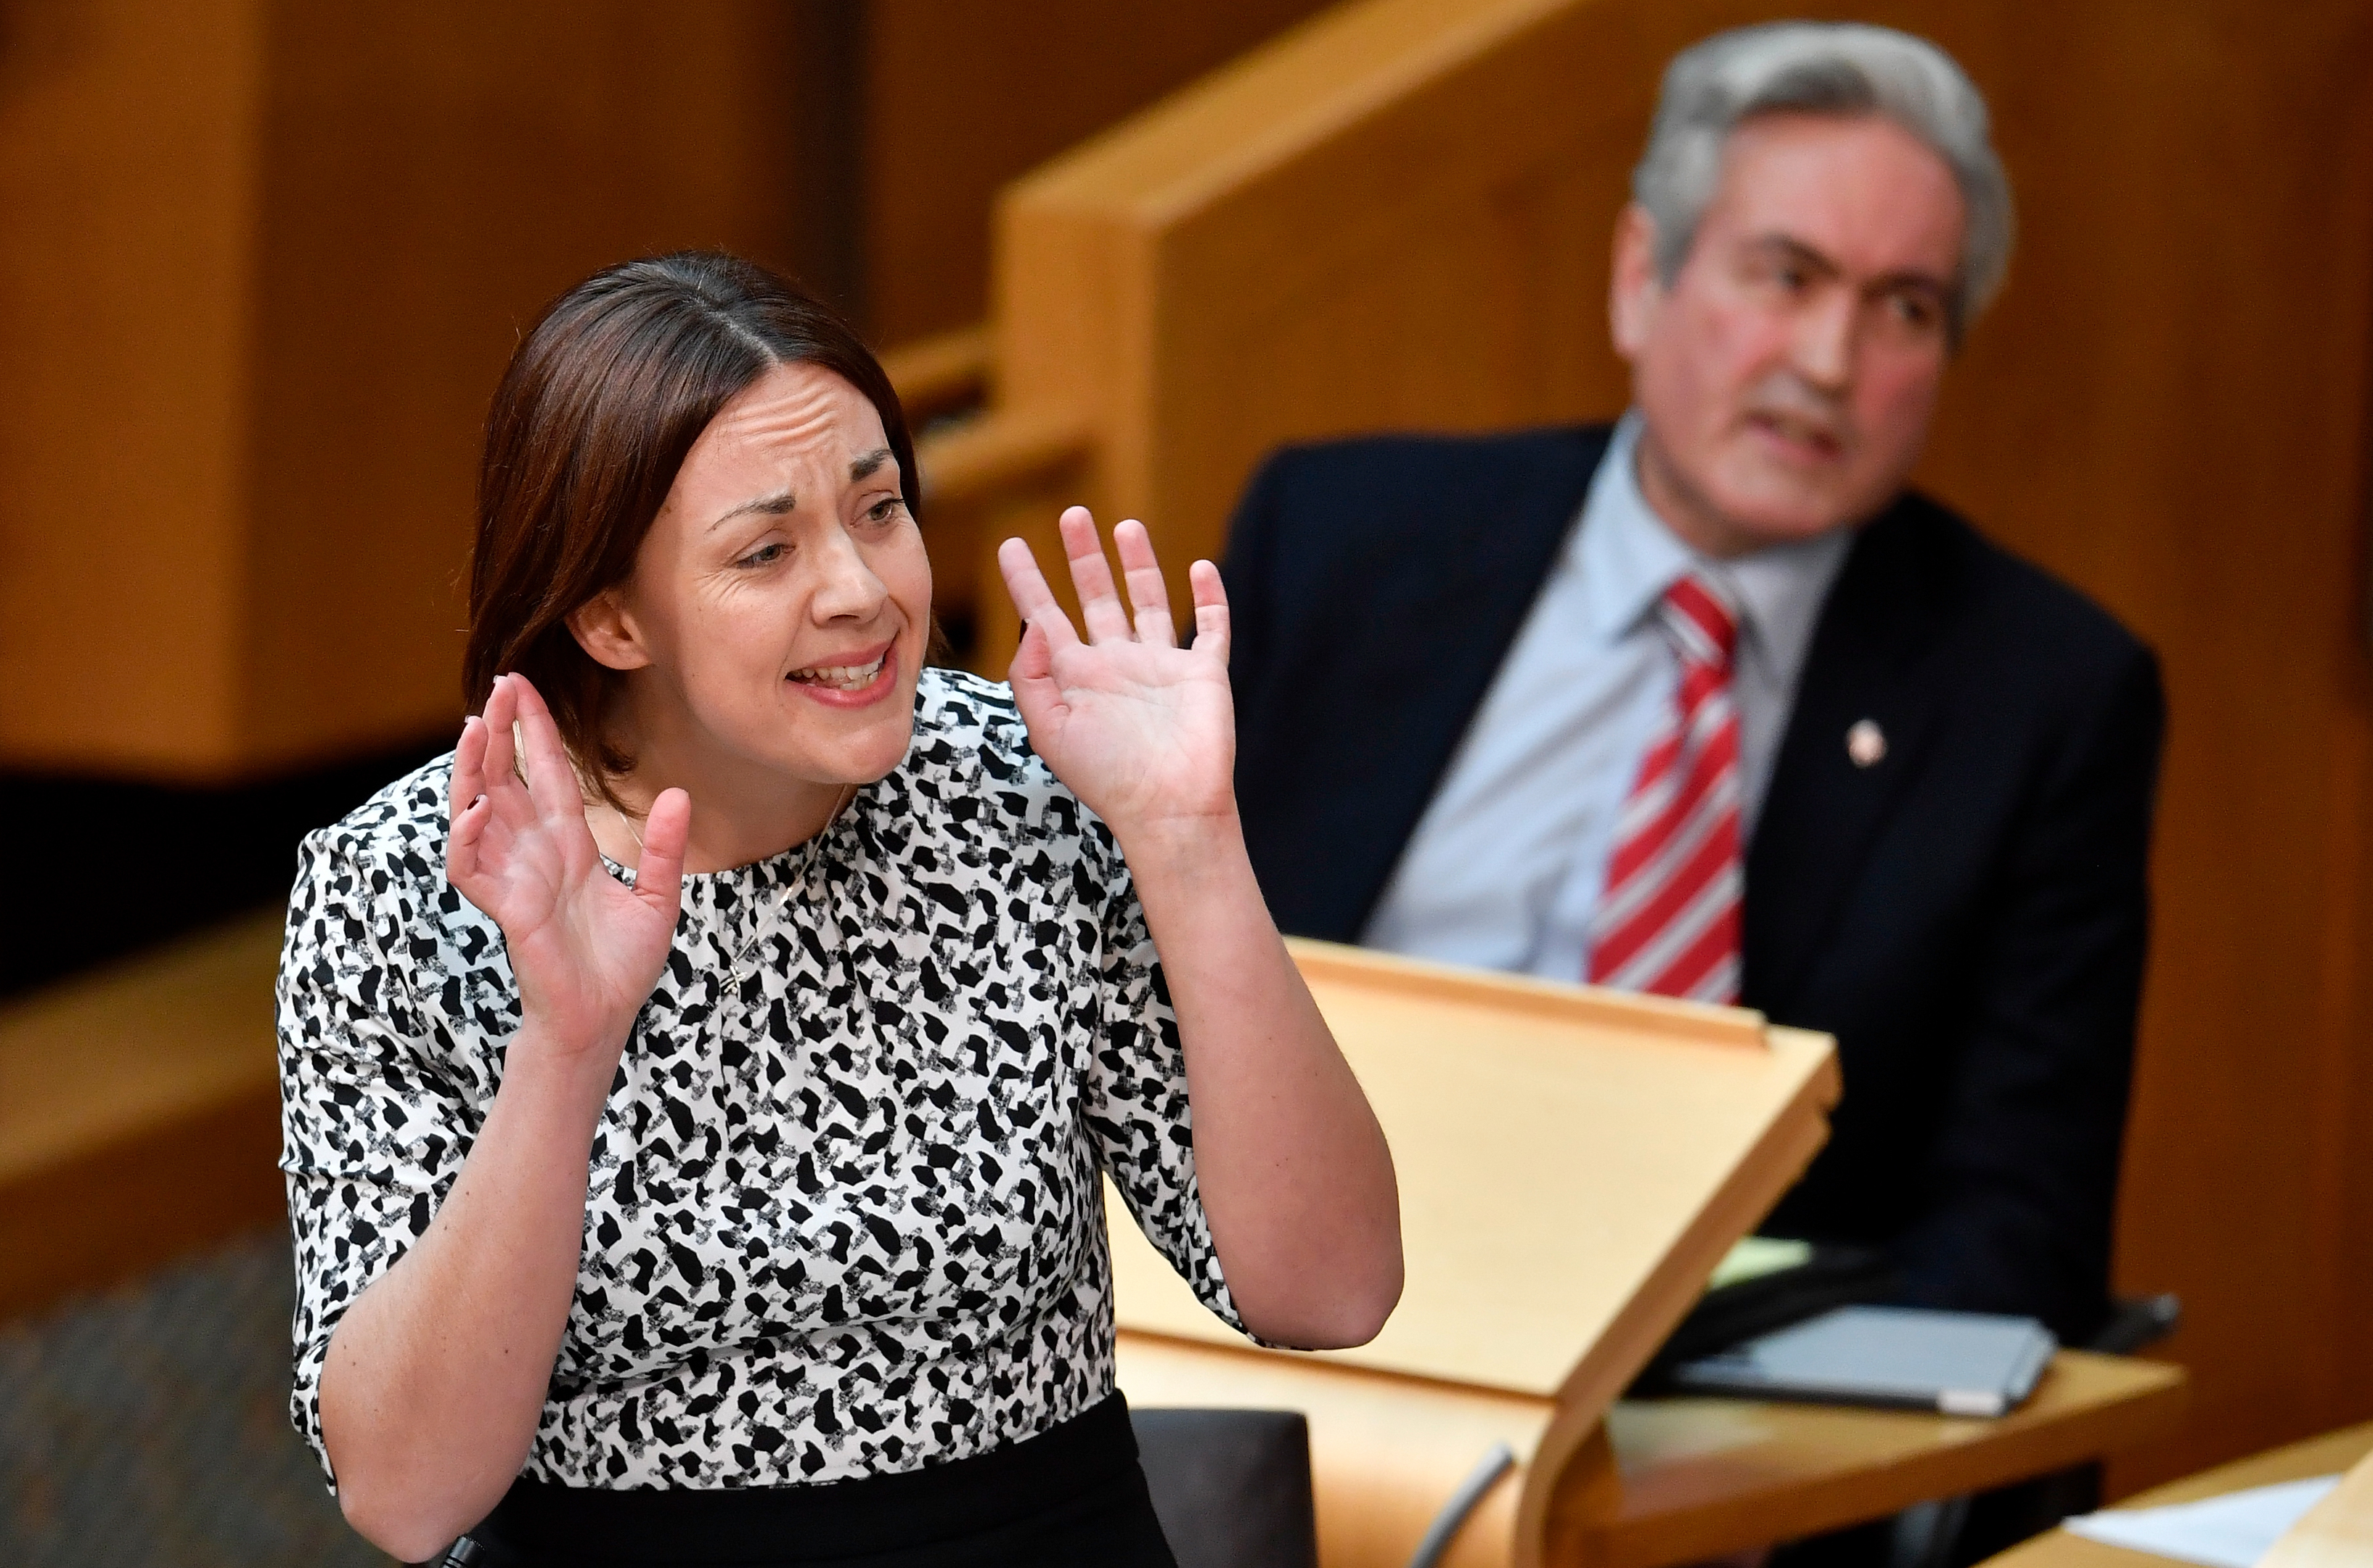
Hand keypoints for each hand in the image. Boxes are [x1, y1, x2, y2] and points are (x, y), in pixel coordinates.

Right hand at [446, 673, 689, 1057]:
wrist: (604, 1020)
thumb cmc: (621, 967)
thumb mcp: (657, 900)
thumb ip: (663, 849)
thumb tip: (678, 795)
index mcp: (569, 845)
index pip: (547, 773)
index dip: (535, 730)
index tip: (521, 685)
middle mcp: (535, 854)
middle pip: (505, 778)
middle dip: (497, 733)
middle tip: (496, 686)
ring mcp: (515, 878)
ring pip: (476, 813)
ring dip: (470, 772)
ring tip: (472, 729)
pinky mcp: (505, 910)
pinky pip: (471, 869)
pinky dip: (467, 838)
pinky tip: (475, 808)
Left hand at [997, 508, 1235, 841]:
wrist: (1168, 808)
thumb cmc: (1107, 778)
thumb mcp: (1050, 730)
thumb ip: (1032, 677)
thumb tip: (1032, 625)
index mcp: (1077, 678)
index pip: (1046, 616)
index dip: (1027, 581)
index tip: (1011, 545)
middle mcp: (1117, 665)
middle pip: (1097, 597)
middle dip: (1083, 557)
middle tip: (1071, 515)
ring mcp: (1161, 666)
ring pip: (1148, 602)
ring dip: (1139, 564)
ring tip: (1126, 527)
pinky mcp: (1203, 673)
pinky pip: (1211, 628)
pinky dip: (1210, 598)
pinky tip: (1201, 568)